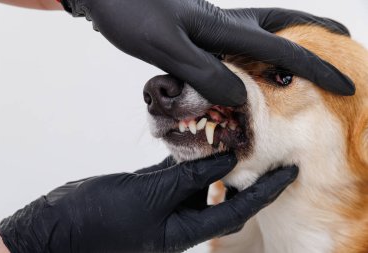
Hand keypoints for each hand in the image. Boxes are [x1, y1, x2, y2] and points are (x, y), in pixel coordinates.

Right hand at [0, 154, 297, 252]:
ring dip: (213, 157)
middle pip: (222, 194)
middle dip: (243, 171)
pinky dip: (186, 152)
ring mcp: (163, 203)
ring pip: (198, 178)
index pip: (237, 209)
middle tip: (262, 146)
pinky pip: (175, 169)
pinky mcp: (147, 189)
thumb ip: (189, 178)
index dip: (266, 192)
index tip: (289, 173)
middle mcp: (179, 218)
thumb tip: (227, 159)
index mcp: (184, 231)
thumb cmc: (98, 222)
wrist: (56, 229)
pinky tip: (193, 134)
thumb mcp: (149, 198)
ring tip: (230, 133)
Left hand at [59, 0, 353, 105]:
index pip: (284, 50)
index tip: (346, 84)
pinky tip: (252, 68)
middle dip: (316, 35)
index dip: (318, 67)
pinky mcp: (198, 34)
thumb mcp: (165, 46)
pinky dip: (255, 57)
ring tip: (306, 60)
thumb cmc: (130, 13)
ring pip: (263, 35)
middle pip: (284, 26)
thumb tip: (239, 97)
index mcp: (225, 28)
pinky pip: (237, 47)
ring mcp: (212, 28)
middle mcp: (226, 25)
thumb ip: (203, 71)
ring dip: (290, 45)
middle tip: (342, 42)